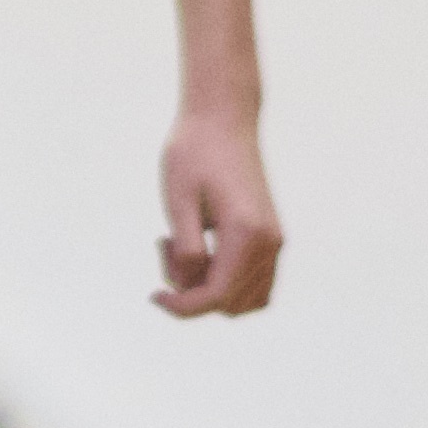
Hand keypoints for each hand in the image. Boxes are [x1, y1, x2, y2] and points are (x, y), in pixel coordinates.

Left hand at [156, 110, 281, 317]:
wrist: (223, 120)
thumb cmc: (193, 155)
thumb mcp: (178, 203)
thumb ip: (186, 250)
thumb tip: (190, 286)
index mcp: (248, 234)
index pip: (217, 296)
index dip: (182, 307)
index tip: (153, 296)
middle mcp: (270, 243)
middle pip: (230, 304)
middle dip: (191, 293)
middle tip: (167, 246)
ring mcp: (274, 242)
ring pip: (244, 300)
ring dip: (207, 288)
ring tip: (180, 245)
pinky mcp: (269, 238)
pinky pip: (250, 283)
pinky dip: (222, 280)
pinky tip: (197, 247)